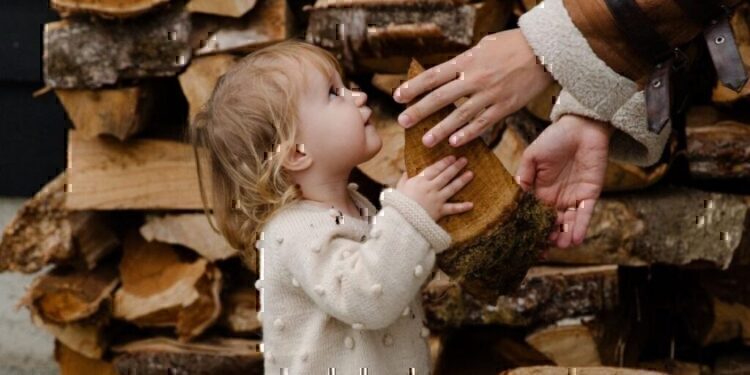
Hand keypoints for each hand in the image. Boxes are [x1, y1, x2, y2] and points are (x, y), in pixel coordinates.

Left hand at [393, 28, 552, 148]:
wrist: (544, 51)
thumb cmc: (512, 45)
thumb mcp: (483, 46)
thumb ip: (464, 62)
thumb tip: (446, 73)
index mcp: (467, 61)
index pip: (434, 76)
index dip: (414, 87)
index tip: (398, 96)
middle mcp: (475, 78)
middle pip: (441, 97)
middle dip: (419, 111)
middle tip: (403, 122)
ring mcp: (490, 95)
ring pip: (460, 115)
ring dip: (441, 129)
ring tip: (426, 140)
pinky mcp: (504, 107)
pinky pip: (482, 123)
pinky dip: (467, 134)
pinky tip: (454, 142)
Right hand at [396, 155, 473, 220]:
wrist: (401, 220)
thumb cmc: (398, 203)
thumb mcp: (399, 187)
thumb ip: (405, 177)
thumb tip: (408, 170)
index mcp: (420, 181)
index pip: (435, 168)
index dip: (445, 162)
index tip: (452, 157)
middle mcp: (431, 188)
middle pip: (446, 175)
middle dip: (456, 167)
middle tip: (464, 160)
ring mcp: (436, 199)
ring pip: (452, 188)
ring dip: (462, 180)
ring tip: (470, 174)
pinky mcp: (439, 211)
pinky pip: (452, 209)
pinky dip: (462, 207)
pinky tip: (471, 204)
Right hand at [515, 115, 613, 247]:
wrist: (582, 127)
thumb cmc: (554, 138)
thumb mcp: (531, 156)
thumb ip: (523, 176)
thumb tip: (514, 196)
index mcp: (540, 190)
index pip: (534, 214)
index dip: (530, 228)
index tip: (525, 242)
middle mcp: (556, 198)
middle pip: (551, 224)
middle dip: (547, 237)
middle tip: (542, 250)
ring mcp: (573, 197)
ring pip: (568, 223)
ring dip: (564, 236)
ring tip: (560, 246)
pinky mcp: (589, 194)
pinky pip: (584, 215)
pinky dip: (580, 227)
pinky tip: (575, 239)